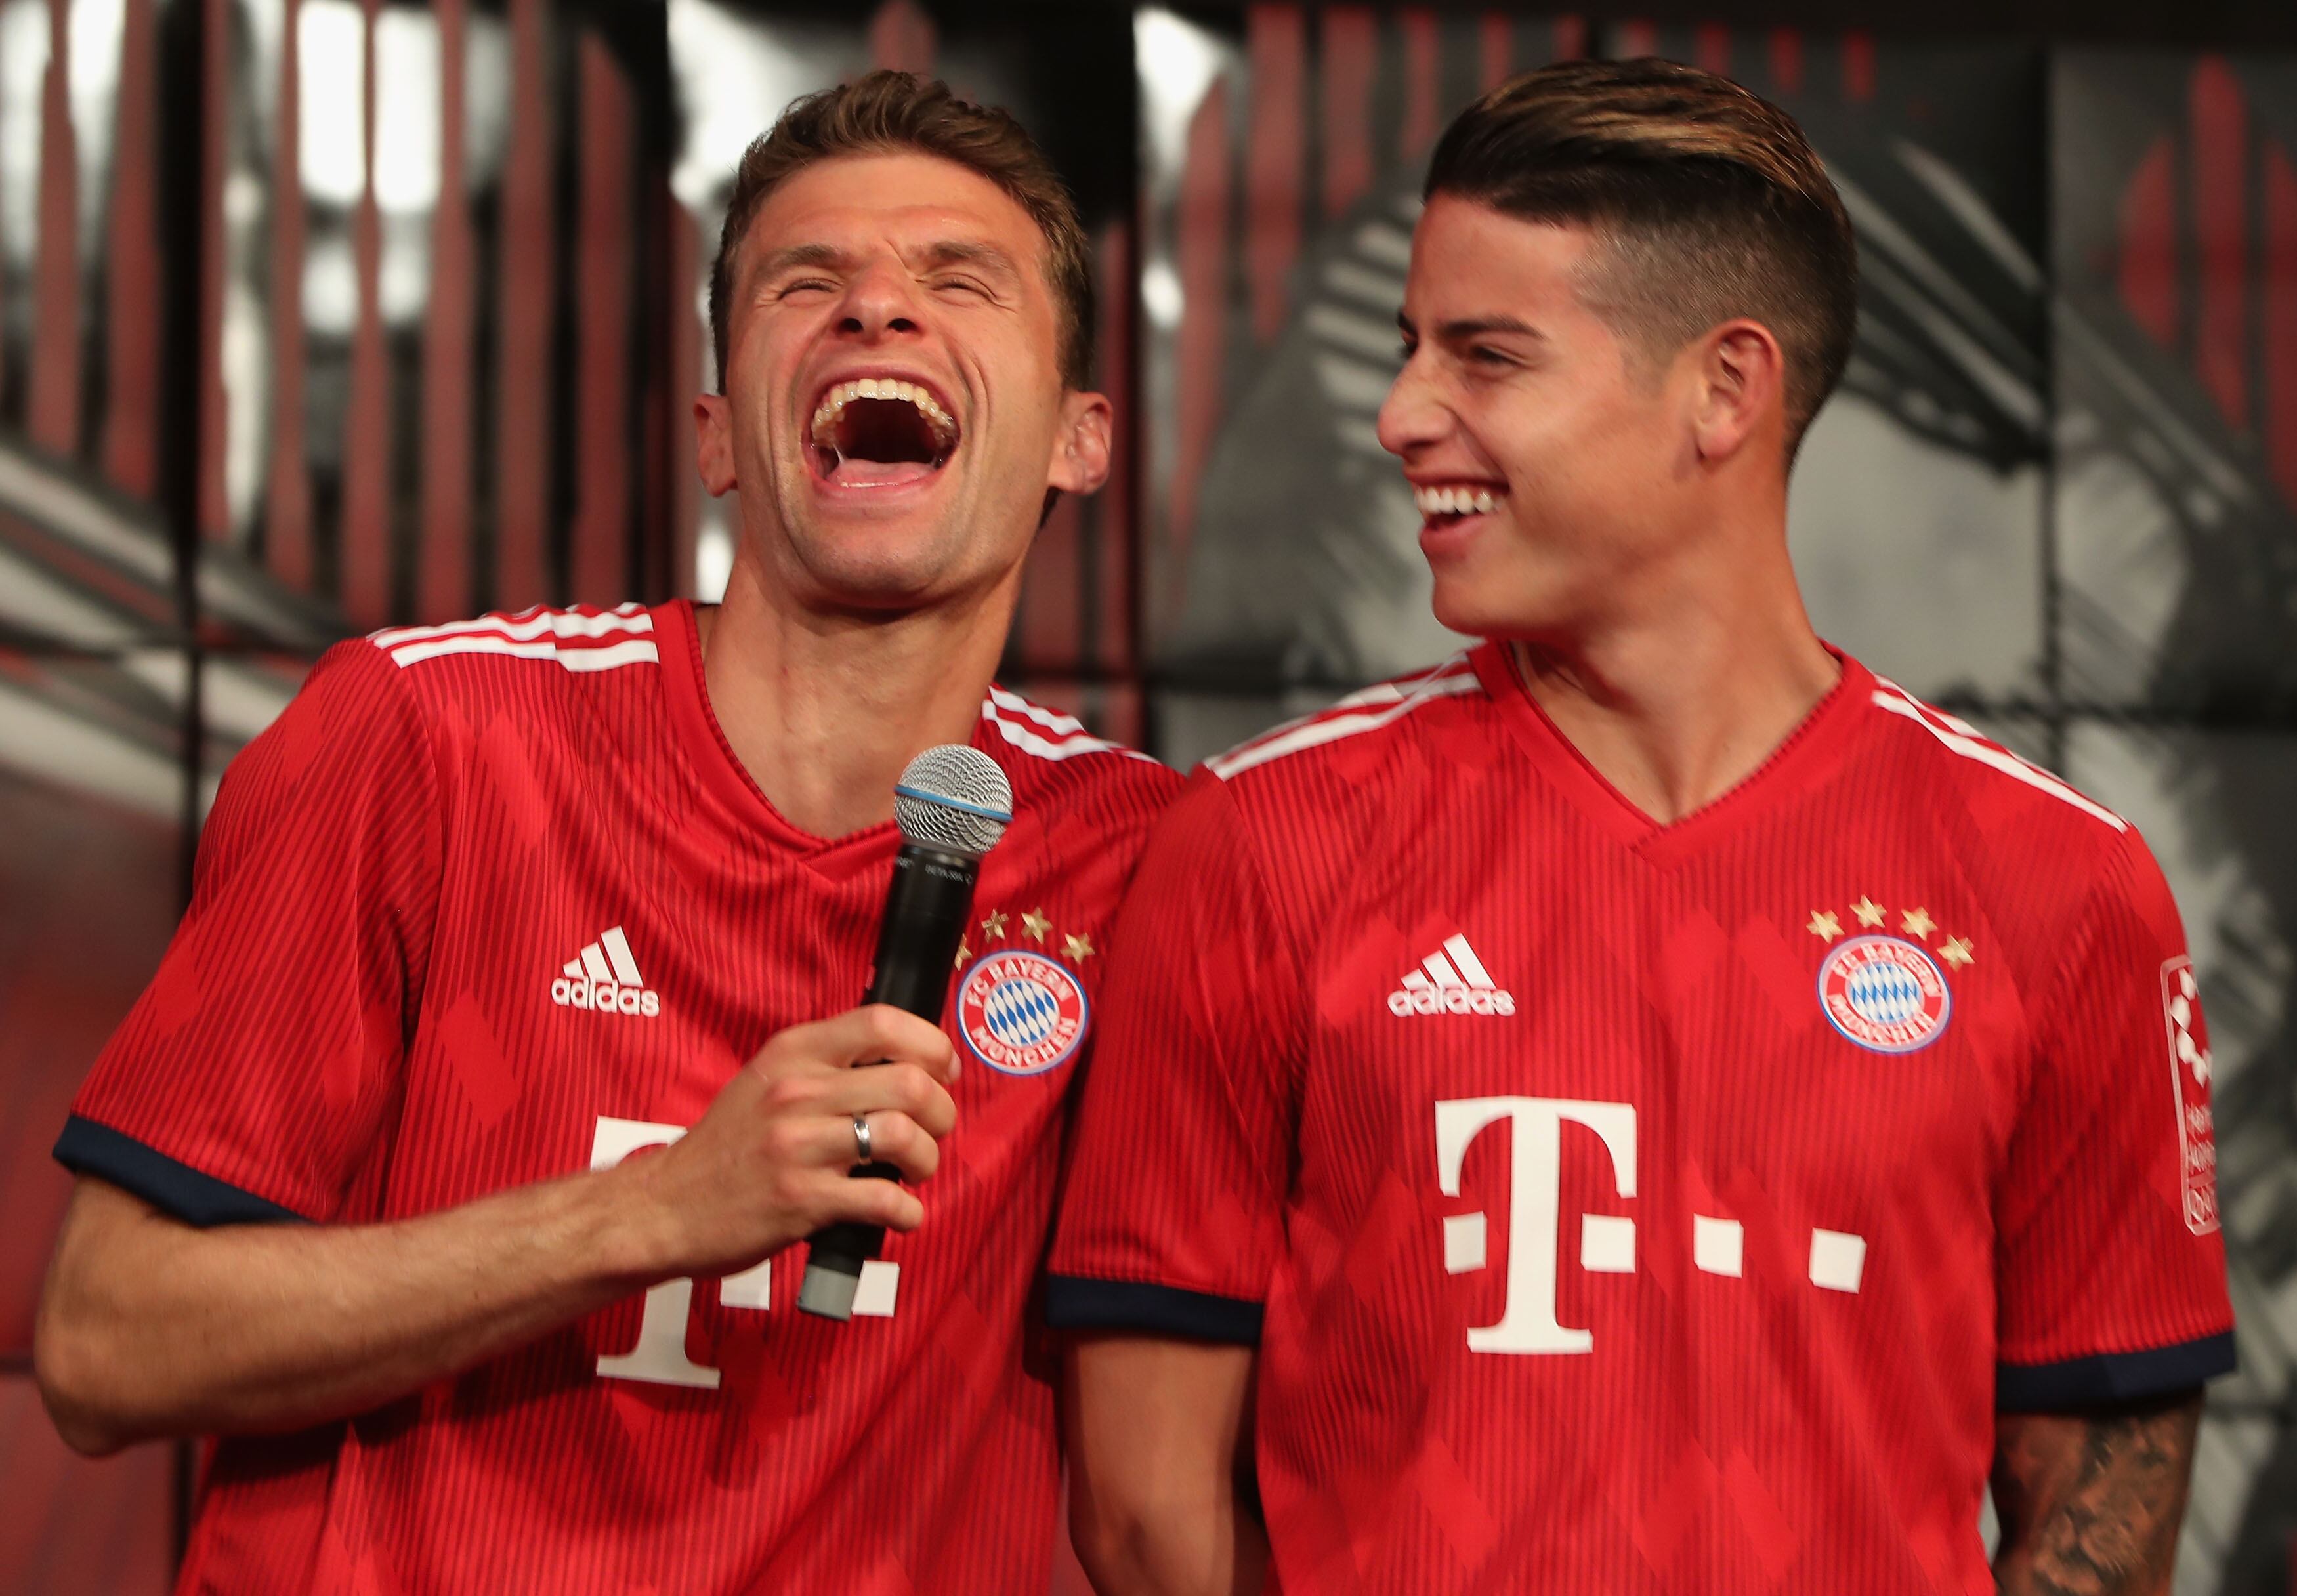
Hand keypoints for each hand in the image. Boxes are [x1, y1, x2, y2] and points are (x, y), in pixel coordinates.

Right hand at [617, 1004, 959, 1279]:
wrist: (664, 1208)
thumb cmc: (726, 1148)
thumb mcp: (767, 1081)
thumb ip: (826, 1066)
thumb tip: (904, 1063)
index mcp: (793, 1053)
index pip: (883, 1022)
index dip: (932, 1044)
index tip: (944, 1070)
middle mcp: (797, 1091)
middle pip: (909, 1082)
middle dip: (942, 1112)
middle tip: (936, 1131)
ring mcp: (798, 1146)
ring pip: (903, 1136)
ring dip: (928, 1159)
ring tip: (917, 1172)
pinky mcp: (801, 1200)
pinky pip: (883, 1199)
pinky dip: (909, 1212)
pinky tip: (901, 1214)